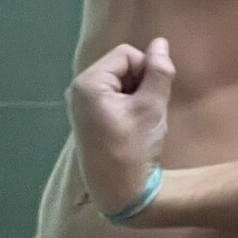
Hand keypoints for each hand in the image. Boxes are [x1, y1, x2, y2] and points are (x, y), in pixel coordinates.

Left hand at [66, 38, 175, 217]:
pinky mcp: (85, 121)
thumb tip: (161, 43)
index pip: (126, 54)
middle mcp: (77, 91)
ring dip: (135, 96)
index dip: (146, 70)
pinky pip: (110, 99)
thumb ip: (158, 71)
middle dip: (140, 83)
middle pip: (119, 67)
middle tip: (148, 111)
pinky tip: (131, 129)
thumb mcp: (152, 106)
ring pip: (118, 84)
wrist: (121, 194)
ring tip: (140, 122)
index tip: (153, 98)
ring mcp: (79, 107)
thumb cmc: (135, 149)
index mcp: (88, 83)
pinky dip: (126, 107)